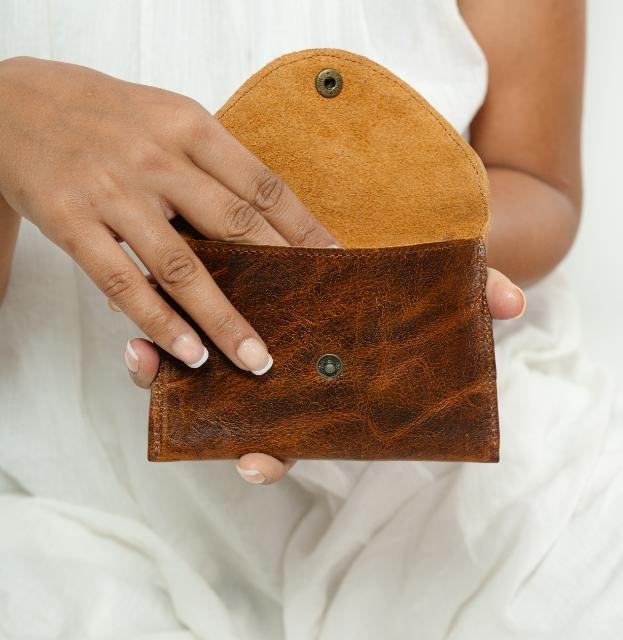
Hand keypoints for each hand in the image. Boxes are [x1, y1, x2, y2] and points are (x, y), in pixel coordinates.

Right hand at [0, 56, 337, 373]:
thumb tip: (258, 222)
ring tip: (253, 357)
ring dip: (222, 318)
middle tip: (311, 318)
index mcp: (191, 127)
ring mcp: (114, 192)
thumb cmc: (105, 115)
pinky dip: (159, 322)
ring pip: (181, 265)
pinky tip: (187, 352)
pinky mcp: (72, 222)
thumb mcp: (168, 119)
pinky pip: (123, 282)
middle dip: (279, 276)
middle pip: (234, 225)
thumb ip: (210, 166)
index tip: (336, 258)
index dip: (305, 226)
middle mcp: (157, 158)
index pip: (263, 184)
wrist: (12, 99)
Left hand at [122, 268, 525, 484]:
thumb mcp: (418, 279)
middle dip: (216, 428)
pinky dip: (144, 328)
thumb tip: (514, 302)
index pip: (295, 429)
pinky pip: (161, 324)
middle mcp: (268, 363)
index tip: (261, 461)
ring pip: (187, 371)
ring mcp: (229, 333)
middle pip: (235, 412)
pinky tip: (132, 322)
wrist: (325, 225)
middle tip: (201, 429)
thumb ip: (465, 292)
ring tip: (142, 361)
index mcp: (314, 372)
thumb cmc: (376, 269)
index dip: (279, 452)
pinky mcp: (199, 296)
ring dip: (160, 374)